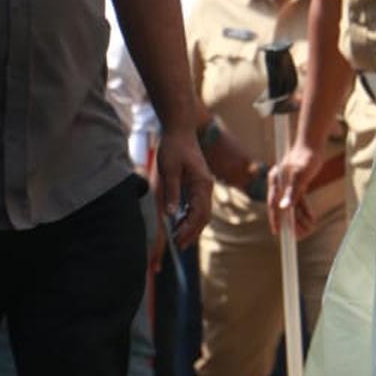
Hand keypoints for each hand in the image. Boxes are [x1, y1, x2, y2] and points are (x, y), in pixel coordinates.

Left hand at [156, 129, 212, 250]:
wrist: (180, 129)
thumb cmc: (174, 147)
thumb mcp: (169, 169)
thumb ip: (172, 192)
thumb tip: (171, 215)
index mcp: (202, 184)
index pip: (199, 214)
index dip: (189, 230)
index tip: (177, 242)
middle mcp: (206, 187)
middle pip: (204, 217)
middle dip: (192, 233)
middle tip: (178, 246)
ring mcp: (204, 185)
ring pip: (202, 213)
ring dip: (192, 227)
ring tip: (178, 238)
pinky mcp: (198, 184)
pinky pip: (198, 205)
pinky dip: (190, 217)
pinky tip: (179, 222)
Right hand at [268, 140, 321, 234]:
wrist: (314, 143)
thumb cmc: (306, 157)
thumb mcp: (300, 175)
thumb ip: (292, 192)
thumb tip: (283, 208)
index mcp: (275, 180)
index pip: (273, 203)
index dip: (275, 219)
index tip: (277, 232)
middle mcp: (280, 183)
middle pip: (283, 207)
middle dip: (291, 222)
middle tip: (298, 236)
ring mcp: (289, 184)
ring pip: (293, 206)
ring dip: (300, 218)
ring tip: (309, 230)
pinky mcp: (298, 184)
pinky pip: (300, 201)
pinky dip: (306, 210)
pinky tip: (312, 220)